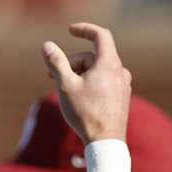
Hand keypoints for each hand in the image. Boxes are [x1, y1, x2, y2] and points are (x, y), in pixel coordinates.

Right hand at [41, 22, 130, 143]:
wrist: (106, 142)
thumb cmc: (86, 113)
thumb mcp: (65, 85)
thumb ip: (56, 62)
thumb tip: (47, 45)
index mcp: (110, 64)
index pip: (101, 35)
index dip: (85, 29)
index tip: (70, 30)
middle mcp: (121, 72)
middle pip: (93, 56)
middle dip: (72, 62)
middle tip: (54, 76)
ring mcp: (124, 85)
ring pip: (98, 70)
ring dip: (80, 73)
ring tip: (66, 89)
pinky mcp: (122, 97)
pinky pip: (105, 81)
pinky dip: (90, 82)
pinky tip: (80, 97)